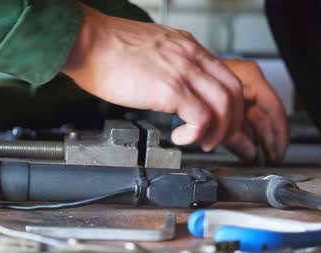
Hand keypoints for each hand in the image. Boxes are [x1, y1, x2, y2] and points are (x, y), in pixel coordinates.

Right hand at [62, 5, 287, 160]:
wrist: (86, 41)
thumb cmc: (106, 48)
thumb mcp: (151, 51)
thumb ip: (168, 66)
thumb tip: (173, 91)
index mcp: (187, 47)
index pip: (227, 76)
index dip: (231, 105)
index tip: (222, 122)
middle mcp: (191, 56)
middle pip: (234, 91)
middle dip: (232, 122)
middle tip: (218, 138)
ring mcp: (183, 71)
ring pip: (225, 105)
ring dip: (219, 131)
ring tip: (203, 143)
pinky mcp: (170, 88)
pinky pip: (202, 117)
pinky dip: (197, 134)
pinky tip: (181, 138)